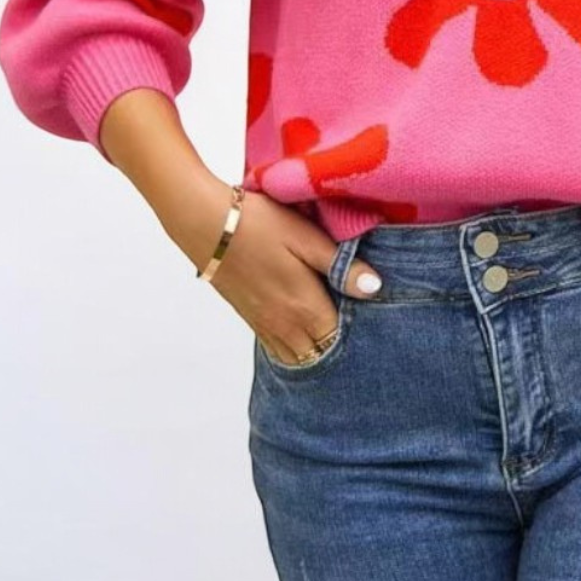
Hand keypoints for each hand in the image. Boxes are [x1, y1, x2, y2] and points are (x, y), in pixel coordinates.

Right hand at [182, 184, 382, 365]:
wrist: (206, 224)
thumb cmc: (260, 224)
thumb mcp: (307, 238)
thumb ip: (341, 266)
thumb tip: (375, 288)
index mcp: (304, 308)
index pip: (341, 339)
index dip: (360, 332)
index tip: (374, 318)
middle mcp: (285, 326)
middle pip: (321, 354)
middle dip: (341, 346)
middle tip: (359, 326)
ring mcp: (265, 326)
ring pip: (298, 357)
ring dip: (317, 350)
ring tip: (334, 330)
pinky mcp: (250, 319)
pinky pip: (278, 349)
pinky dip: (295, 347)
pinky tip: (304, 330)